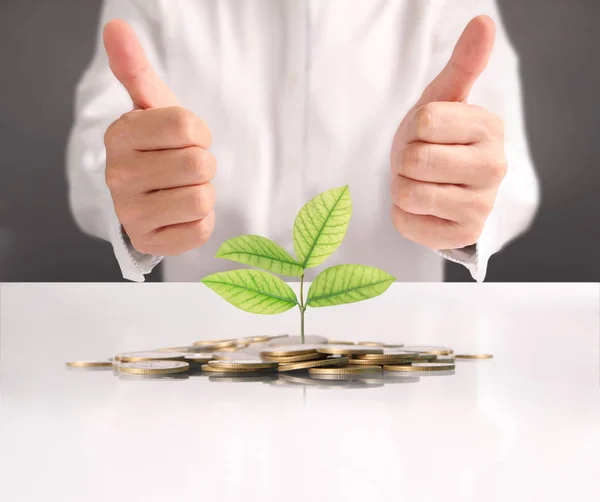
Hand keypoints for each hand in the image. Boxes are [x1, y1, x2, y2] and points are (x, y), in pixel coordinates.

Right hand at [103, 20, 215, 255]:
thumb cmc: (158, 146)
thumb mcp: (151, 107)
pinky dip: (201, 222)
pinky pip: (201, 230)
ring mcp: (131, 213)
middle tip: (185, 167)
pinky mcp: (149, 242)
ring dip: (203, 194)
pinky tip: (181, 214)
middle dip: (202, 164)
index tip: (186, 139)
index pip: (189, 128)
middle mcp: (118, 176)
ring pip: (202, 199)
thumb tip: (116, 27)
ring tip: (182, 189)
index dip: (199, 134)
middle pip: (199, 166)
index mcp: (120, 135)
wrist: (149, 193)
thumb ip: (136, 69)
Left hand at [390, 16, 506, 250]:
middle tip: (420, 163)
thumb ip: (463, 65)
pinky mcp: (461, 236)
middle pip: (415, 160)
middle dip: (405, 160)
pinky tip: (424, 209)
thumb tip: (482, 21)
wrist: (441, 185)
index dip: (412, 130)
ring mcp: (481, 206)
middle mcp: (494, 168)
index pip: (423, 122)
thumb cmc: (438, 139)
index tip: (425, 135)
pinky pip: (406, 223)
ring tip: (422, 184)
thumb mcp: (444, 100)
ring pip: (408, 193)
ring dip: (402, 188)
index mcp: (489, 128)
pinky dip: (404, 215)